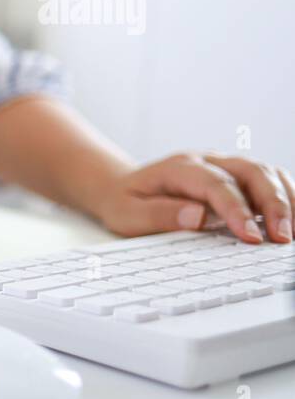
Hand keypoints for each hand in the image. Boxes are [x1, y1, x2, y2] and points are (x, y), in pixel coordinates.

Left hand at [93, 153, 293, 243]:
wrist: (122, 187)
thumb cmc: (126, 203)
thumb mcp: (128, 214)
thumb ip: (160, 215)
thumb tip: (197, 217)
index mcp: (179, 168)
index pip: (216, 184)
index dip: (237, 210)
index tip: (250, 237)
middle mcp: (207, 160)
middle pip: (251, 172)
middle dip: (273, 204)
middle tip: (283, 238)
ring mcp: (225, 164)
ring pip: (266, 172)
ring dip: (286, 199)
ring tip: (293, 233)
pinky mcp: (237, 175)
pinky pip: (269, 179)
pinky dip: (286, 196)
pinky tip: (292, 220)